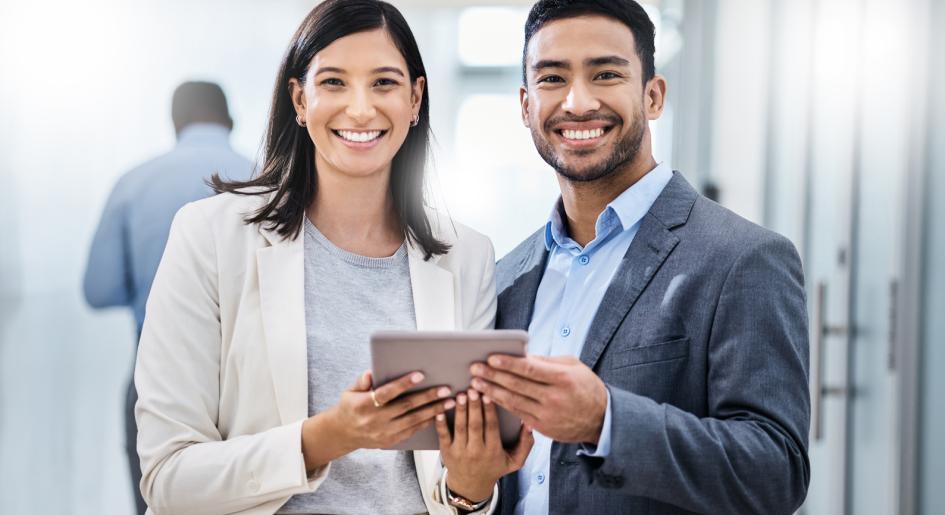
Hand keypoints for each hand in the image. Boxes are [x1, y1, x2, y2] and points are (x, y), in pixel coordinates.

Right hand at [325, 370, 454, 450]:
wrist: (343, 434)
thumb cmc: (350, 407)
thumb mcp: (349, 391)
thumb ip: (361, 381)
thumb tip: (371, 373)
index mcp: (364, 405)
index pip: (386, 393)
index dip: (403, 384)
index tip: (420, 375)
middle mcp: (375, 420)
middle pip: (405, 407)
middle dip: (428, 397)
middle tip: (446, 389)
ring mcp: (383, 433)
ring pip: (413, 421)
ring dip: (433, 411)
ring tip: (449, 402)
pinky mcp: (391, 441)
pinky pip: (412, 431)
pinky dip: (427, 423)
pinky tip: (439, 414)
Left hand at [435, 389, 533, 501]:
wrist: (471, 486)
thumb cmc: (494, 468)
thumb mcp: (515, 461)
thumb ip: (526, 443)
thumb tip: (530, 422)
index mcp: (493, 451)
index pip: (492, 427)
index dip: (490, 411)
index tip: (489, 395)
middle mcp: (476, 452)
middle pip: (475, 425)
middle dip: (474, 406)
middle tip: (473, 389)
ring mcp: (460, 452)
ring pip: (460, 428)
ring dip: (460, 411)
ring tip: (461, 395)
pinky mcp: (446, 452)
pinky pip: (443, 436)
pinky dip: (441, 423)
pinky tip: (441, 411)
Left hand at [469, 355, 606, 443]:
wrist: (601, 419)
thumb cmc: (586, 386)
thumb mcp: (573, 366)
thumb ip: (547, 361)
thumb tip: (523, 355)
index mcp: (563, 378)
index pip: (529, 369)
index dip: (508, 363)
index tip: (491, 357)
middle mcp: (554, 397)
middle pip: (517, 385)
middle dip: (493, 375)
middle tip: (475, 368)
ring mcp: (548, 414)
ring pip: (513, 401)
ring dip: (492, 391)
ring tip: (476, 383)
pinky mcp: (543, 428)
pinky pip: (517, 414)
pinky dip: (501, 406)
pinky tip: (489, 398)